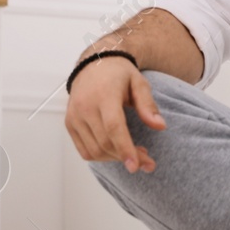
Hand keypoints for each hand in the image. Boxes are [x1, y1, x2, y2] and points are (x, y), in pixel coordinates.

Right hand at [64, 57, 163, 172]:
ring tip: (133, 154)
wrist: (94, 63)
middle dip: (127, 157)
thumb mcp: (139, 82)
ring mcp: (74, 116)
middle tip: (147, 162)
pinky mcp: (70, 123)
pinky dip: (101, 156)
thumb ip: (147, 105)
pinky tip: (115, 151)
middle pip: (105, 142)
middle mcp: (85, 106)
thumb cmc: (118, 73)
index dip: (125, 148)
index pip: (113, 127)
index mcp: (104, 95)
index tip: (136, 166)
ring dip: (115, 158)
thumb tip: (160, 126)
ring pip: (94, 150)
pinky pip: (84, 150)